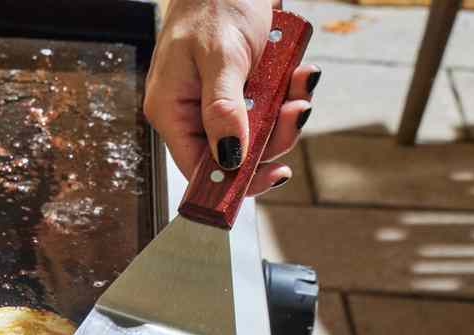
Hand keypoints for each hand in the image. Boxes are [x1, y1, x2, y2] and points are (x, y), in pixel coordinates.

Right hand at [144, 0, 320, 195]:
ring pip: (256, 133)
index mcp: (171, 109)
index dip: (235, 179)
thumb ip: (223, 109)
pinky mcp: (239, 91)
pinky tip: (299, 74)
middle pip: (234, 154)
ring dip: (286, 114)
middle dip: (272, 137)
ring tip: (301, 85)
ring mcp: (216, 103)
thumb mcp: (221, 56)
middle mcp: (190, 112)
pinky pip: (267, 110)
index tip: (271, 174)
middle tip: (297, 113)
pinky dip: (288, 96)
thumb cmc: (214, 2)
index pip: (199, 167)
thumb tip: (228, 156)